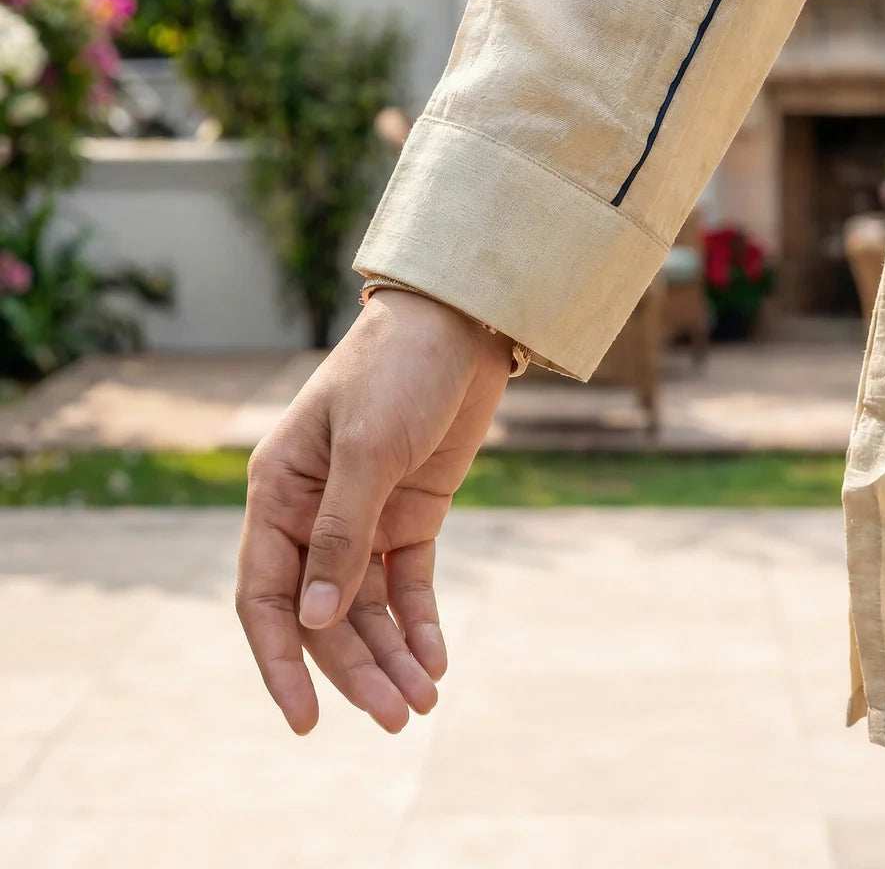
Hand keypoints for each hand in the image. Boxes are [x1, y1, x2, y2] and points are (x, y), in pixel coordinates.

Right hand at [235, 289, 512, 735]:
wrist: (460, 323)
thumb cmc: (398, 369)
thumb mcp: (369, 448)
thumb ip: (341, 534)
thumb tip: (314, 620)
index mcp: (279, 490)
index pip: (264, 595)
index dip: (280, 661)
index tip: (305, 721)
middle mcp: (313, 511)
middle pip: (325, 612)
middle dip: (356, 669)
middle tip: (397, 718)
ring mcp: (365, 515)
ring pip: (368, 608)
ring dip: (392, 656)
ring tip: (424, 703)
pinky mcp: (412, 513)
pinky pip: (408, 584)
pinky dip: (420, 624)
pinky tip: (437, 661)